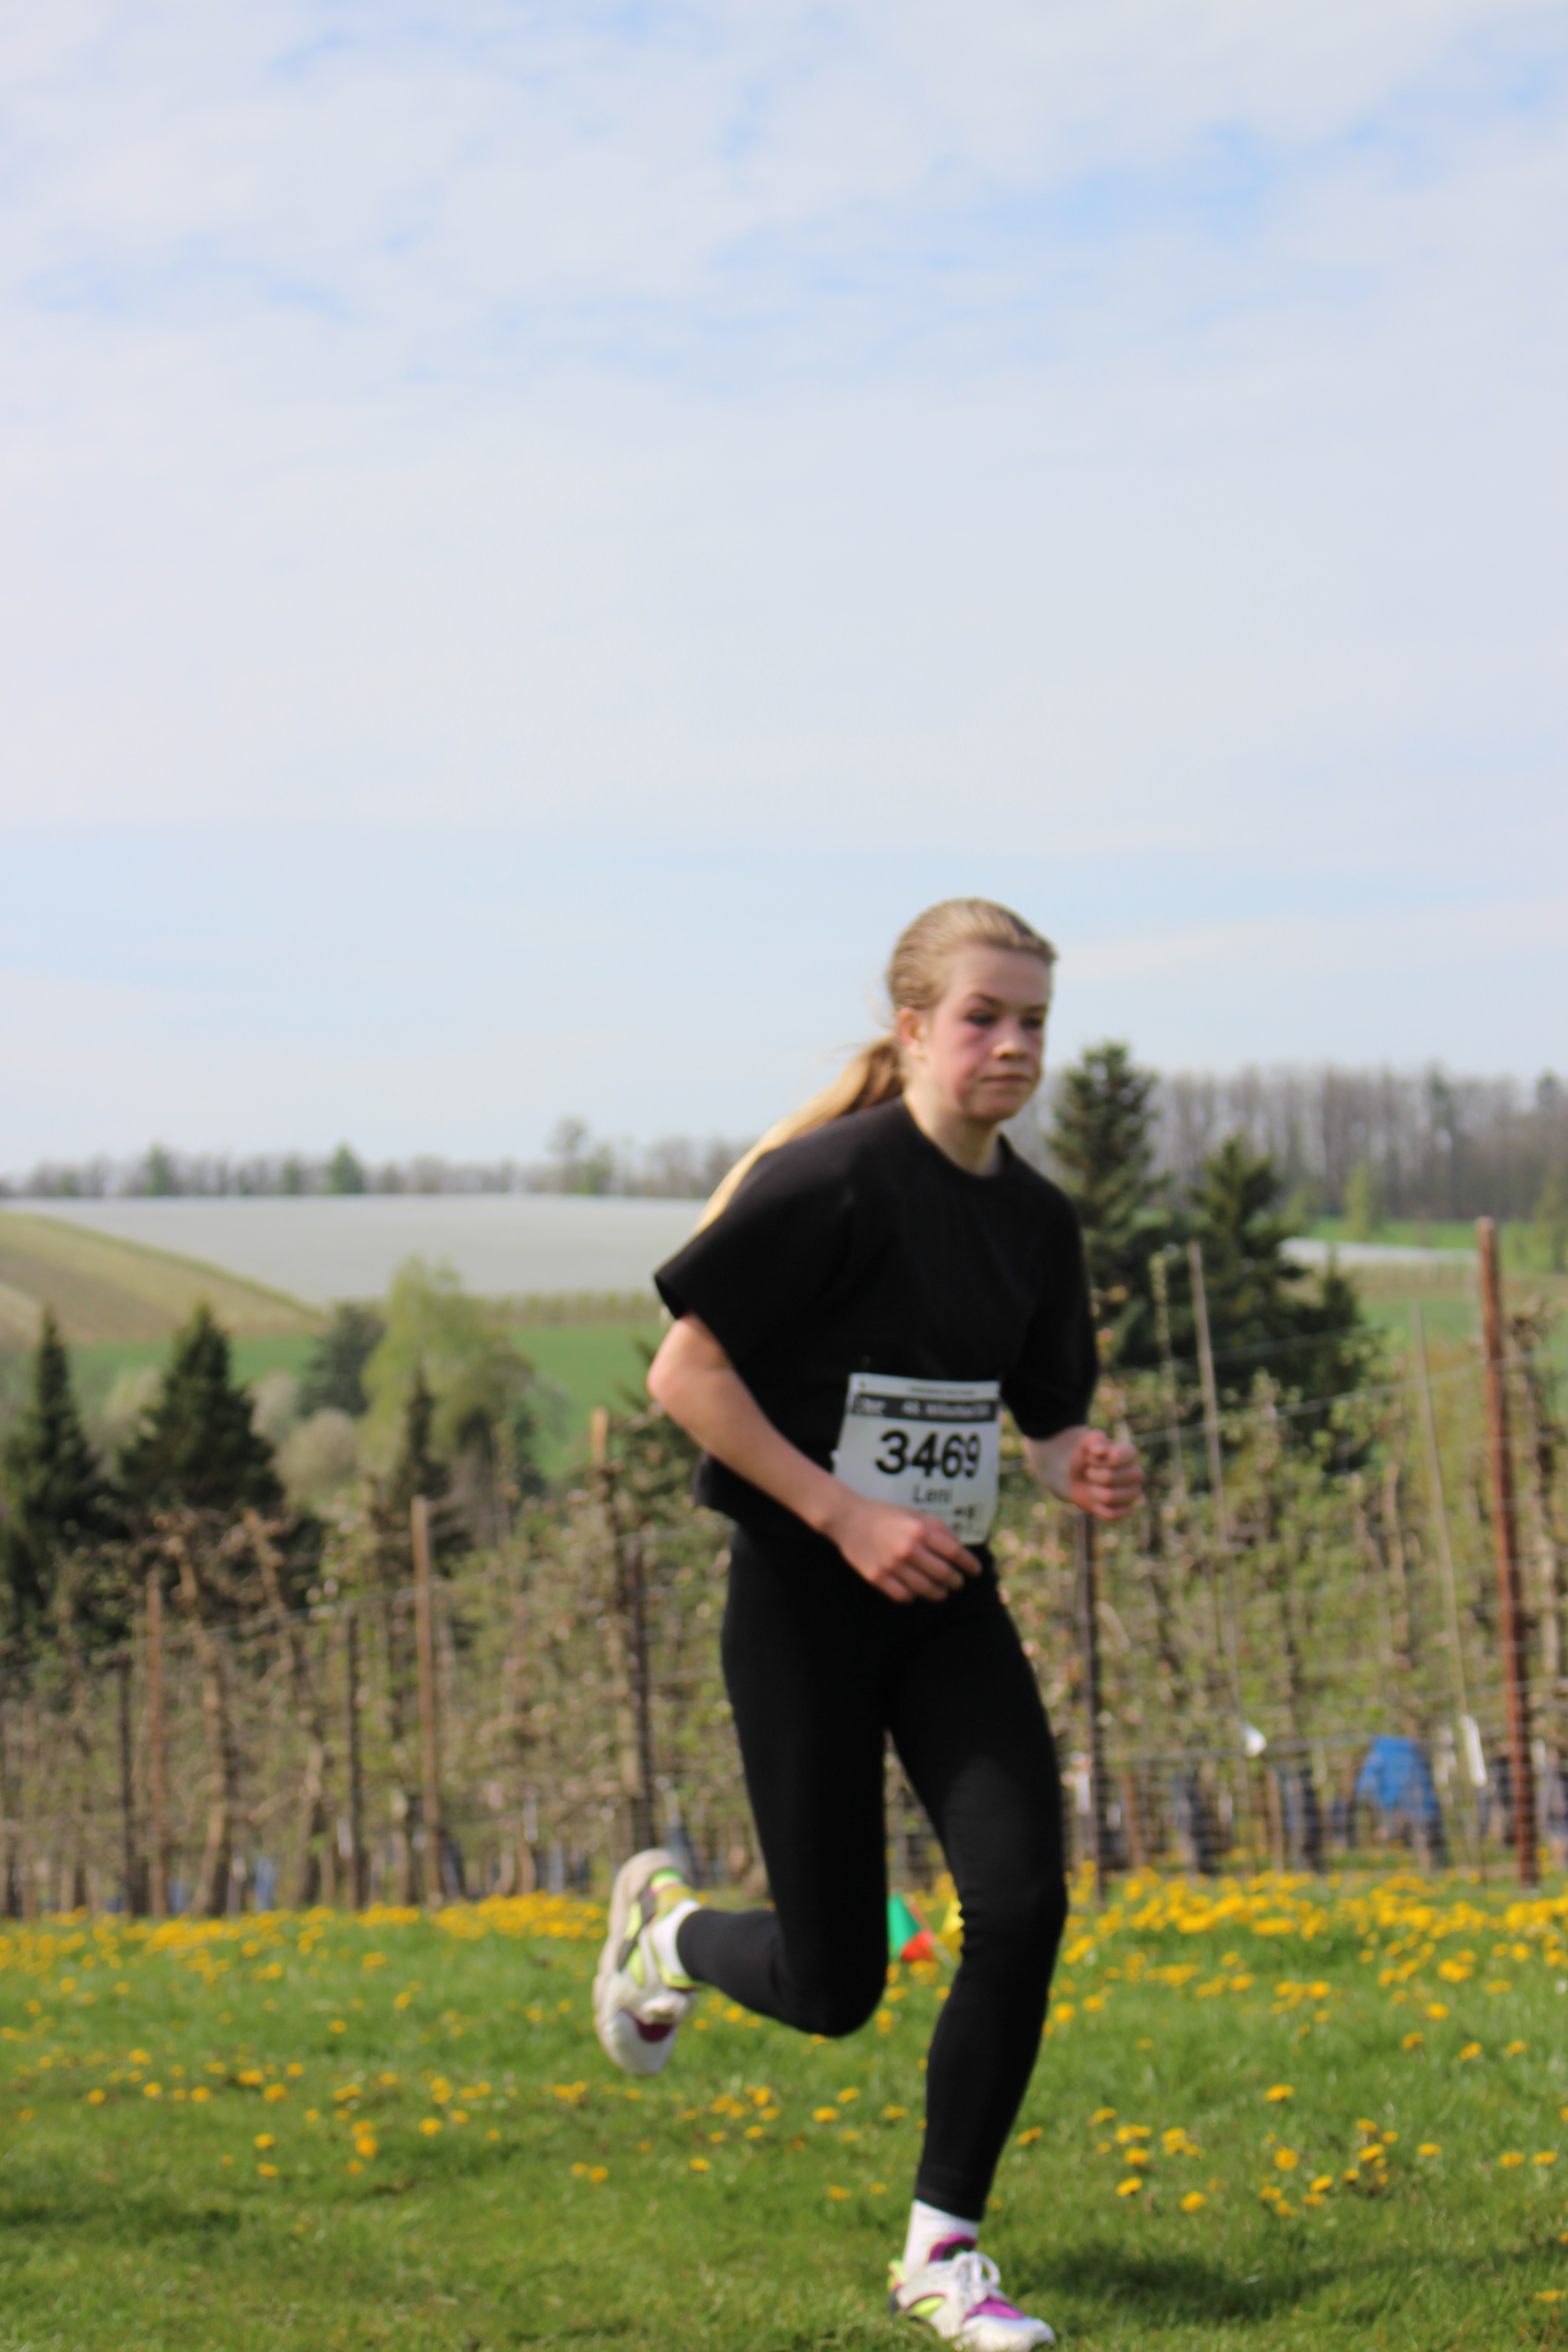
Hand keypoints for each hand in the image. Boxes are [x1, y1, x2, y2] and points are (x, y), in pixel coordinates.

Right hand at [824, 1489, 981, 1603]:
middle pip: (943, 1574)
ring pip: (926, 1590)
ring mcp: (892, 1565)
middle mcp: (908, 1549)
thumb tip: (957, 1545)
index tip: (975, 1571)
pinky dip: (913, 1597)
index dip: (969, 1564)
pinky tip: (916, 1593)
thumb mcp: (913, 1513)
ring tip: (942, 1593)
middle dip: (956, 1582)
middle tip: (958, 1583)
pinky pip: (903, 1596)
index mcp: (920, 1530)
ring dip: (939, 1594)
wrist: (847, 1518)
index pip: (955, 1552)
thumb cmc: (884, 1514)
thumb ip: (937, 1527)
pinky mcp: (877, 1577)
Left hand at [1066, 1429, 1142, 1520]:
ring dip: (1094, 1492)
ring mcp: (1133, 1493)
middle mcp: (1136, 1473)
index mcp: (1130, 1454)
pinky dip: (1098, 1508)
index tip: (1091, 1456)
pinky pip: (1112, 1514)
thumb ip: (1093, 1439)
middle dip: (1093, 1475)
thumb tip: (1099, 1450)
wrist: (1078, 1476)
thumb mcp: (1085, 1443)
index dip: (1097, 1459)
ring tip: (1093, 1486)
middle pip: (1110, 1478)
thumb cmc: (1085, 1457)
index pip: (1116, 1458)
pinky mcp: (1126, 1510)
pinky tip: (1097, 1501)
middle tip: (1090, 1472)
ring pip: (1110, 1497)